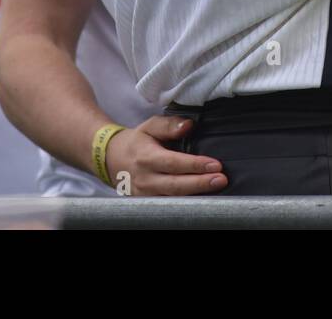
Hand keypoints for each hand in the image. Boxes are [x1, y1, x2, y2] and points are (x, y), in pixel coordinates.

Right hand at [103, 115, 227, 195]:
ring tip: (216, 190)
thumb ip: (169, 125)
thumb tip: (189, 125)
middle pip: (175, 185)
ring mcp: (144, 195)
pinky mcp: (146, 205)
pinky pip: (169, 206)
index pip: (174, 163)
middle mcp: (145, 179)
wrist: (111, 159)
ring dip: (196, 196)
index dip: (195, 165)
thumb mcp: (149, 126)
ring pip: (173, 200)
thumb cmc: (136, 142)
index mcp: (146, 157)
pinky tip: (203, 200)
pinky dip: (186, 204)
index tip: (215, 164)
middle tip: (221, 180)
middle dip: (200, 184)